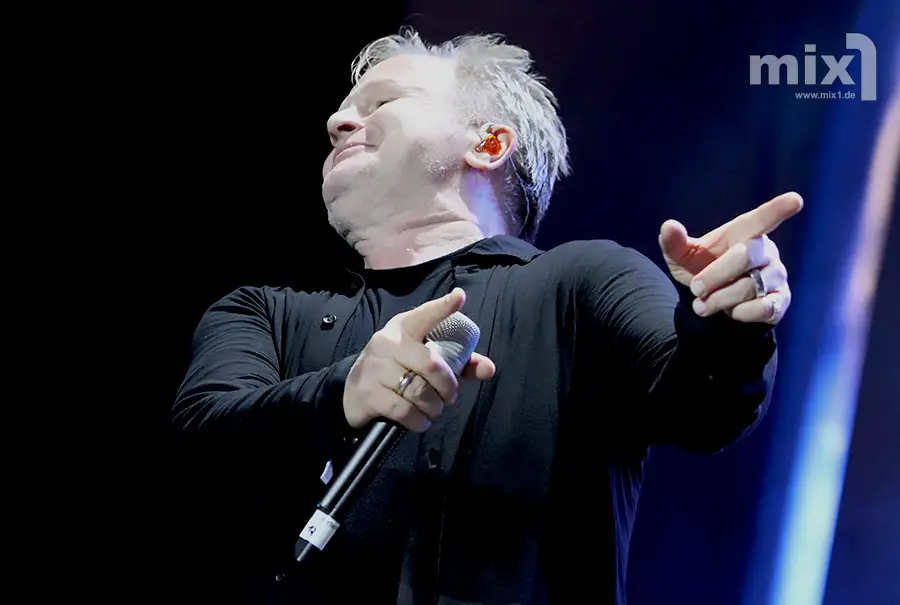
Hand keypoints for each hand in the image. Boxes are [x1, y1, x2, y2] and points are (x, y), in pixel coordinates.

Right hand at [343, 287, 495, 431]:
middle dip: (448, 387)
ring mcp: (375, 368)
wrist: (352, 392)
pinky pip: (405, 410)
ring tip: (435, 409)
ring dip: (435, 407)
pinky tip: (421, 420)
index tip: (459, 297)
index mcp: (404, 328)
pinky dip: (420, 421)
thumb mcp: (421, 359)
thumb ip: (457, 363)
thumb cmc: (396, 371)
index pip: (425, 315)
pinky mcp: (369, 393)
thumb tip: (489, 368)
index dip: (443, 308)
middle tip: (450, 396)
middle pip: (431, 364)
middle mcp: (387, 343)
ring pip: (420, 391)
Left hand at [658, 192, 802, 324]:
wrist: (712, 302)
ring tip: (703, 305)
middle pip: (744, 256)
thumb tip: (668, 226)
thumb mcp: (683, 256)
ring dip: (720, 299)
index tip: (795, 200)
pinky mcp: (781, 300)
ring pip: (750, 287)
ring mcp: (776, 275)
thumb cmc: (702, 268)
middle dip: (714, 276)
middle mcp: (765, 251)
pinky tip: (730, 312)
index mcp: (744, 232)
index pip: (762, 218)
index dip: (778, 209)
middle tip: (696, 288)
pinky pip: (763, 308)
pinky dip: (740, 313)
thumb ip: (675, 242)